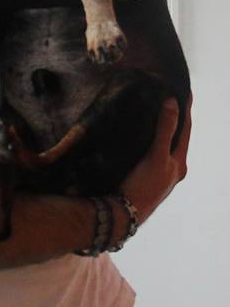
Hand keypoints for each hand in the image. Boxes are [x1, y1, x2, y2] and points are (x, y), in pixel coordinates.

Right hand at [121, 95, 191, 224]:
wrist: (120, 213)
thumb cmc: (142, 186)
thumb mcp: (157, 156)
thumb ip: (165, 129)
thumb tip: (172, 102)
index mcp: (179, 164)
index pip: (185, 130)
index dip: (185, 110)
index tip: (186, 92)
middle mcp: (170, 169)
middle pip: (174, 137)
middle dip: (172, 119)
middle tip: (168, 97)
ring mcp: (156, 173)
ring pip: (160, 145)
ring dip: (158, 129)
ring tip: (152, 111)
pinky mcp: (141, 176)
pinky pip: (147, 151)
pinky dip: (146, 139)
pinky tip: (137, 134)